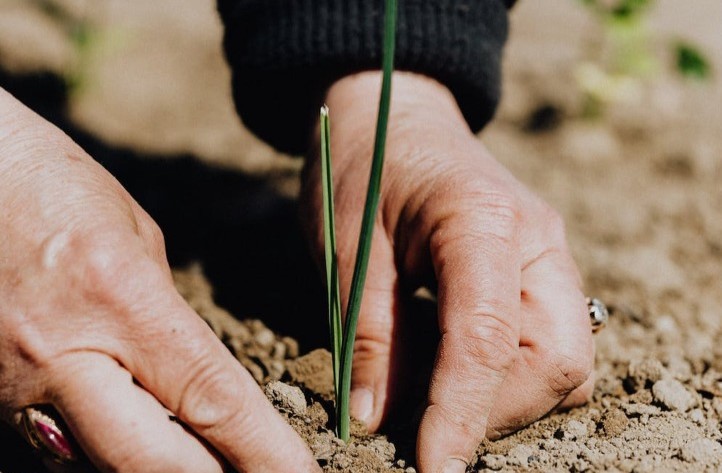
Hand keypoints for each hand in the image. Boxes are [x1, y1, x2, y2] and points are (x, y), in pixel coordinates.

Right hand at [0, 88, 319, 472]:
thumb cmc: (56, 189)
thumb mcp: (136, 238)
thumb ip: (167, 316)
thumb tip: (196, 379)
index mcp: (121, 299)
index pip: (210, 396)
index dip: (264, 449)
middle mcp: (65, 354)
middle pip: (154, 461)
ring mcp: (16, 386)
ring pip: (100, 470)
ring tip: (208, 465)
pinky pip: (59, 453)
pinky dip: (107, 460)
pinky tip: (140, 446)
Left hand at [301, 72, 593, 472]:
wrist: (393, 115)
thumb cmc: (362, 167)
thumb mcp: (347, 248)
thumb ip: (369, 335)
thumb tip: (377, 421)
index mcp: (483, 220)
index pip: (489, 339)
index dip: (462, 414)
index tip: (433, 467)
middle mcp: (538, 241)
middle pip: (555, 360)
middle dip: (493, 410)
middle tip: (424, 424)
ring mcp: (549, 255)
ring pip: (563, 362)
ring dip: (503, 398)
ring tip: (432, 393)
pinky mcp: (540, 272)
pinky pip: (549, 345)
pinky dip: (508, 376)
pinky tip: (453, 366)